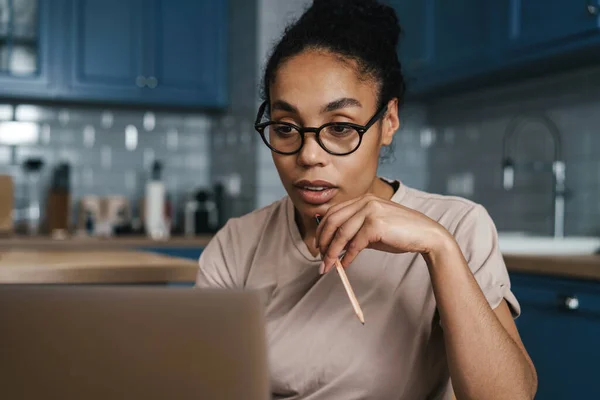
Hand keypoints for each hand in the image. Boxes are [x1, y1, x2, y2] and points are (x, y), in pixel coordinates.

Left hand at [315, 194, 450, 272]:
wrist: (426, 235)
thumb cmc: (400, 233)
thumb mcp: (373, 230)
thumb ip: (354, 233)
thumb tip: (334, 247)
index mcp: (363, 199)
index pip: (333, 212)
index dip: (322, 230)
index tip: (319, 246)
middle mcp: (365, 201)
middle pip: (332, 221)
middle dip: (323, 241)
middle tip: (320, 258)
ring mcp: (370, 211)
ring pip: (341, 233)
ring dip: (331, 252)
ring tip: (328, 266)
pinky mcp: (376, 224)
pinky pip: (355, 244)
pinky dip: (347, 257)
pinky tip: (344, 265)